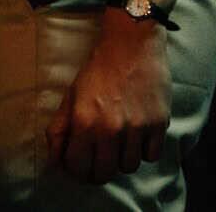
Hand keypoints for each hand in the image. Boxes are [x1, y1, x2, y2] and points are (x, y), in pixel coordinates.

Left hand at [46, 11, 171, 182]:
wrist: (133, 41)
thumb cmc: (99, 69)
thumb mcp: (71, 95)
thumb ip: (59, 130)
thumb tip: (55, 162)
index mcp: (84, 121)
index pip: (77, 168)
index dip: (77, 170)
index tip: (81, 164)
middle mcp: (110, 127)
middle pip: (104, 174)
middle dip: (99, 170)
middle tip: (101, 158)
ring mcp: (137, 126)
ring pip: (129, 167)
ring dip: (123, 159)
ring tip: (121, 142)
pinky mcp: (159, 121)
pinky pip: (152, 155)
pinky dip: (145, 150)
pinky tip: (139, 134)